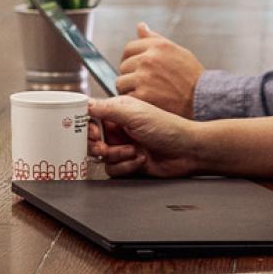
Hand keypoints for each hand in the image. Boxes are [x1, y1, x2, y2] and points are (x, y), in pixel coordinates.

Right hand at [88, 95, 205, 177]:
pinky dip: (125, 166)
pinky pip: (112, 169)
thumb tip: (85, 104)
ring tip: (133, 151)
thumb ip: (107, 108)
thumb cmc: (167, 128)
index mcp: (118, 111)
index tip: (92, 132)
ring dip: (116, 156)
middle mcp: (118, 128)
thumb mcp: (134, 113)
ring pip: (101, 157)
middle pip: (91, 139)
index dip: (86, 126)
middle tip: (104, 146)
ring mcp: (123, 146)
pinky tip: (140, 160)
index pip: (90, 117)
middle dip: (97, 145)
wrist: (187, 151)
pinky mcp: (128, 163)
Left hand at [116, 23, 203, 116]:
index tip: (135, 68)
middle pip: (124, 66)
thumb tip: (140, 26)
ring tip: (145, 94)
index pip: (129, 48)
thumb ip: (155, 39)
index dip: (130, 59)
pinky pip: (126, 97)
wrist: (203, 100)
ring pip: (121, 82)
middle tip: (144, 84)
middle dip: (130, 75)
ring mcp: (144, 77)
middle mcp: (149, 59)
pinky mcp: (142, 96)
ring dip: (129, 89)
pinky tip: (147, 103)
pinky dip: (133, 102)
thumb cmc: (192, 77)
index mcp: (157, 46)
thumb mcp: (177, 51)